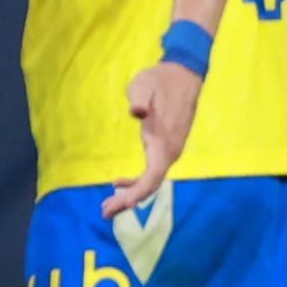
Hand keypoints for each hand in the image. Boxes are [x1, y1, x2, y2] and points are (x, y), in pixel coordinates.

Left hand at [104, 59, 202, 215]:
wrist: (183, 74)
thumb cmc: (161, 80)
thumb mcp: (144, 85)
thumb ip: (140, 100)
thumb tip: (136, 112)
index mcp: (163, 142)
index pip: (152, 177)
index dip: (137, 193)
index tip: (121, 205)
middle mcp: (169, 152)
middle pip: (149, 186)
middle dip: (128, 201)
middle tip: (104, 211)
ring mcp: (169, 150)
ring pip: (150, 181)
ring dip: (130, 194)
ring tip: (108, 204)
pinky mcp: (166, 146)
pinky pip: (152, 172)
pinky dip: (135, 182)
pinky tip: (118, 182)